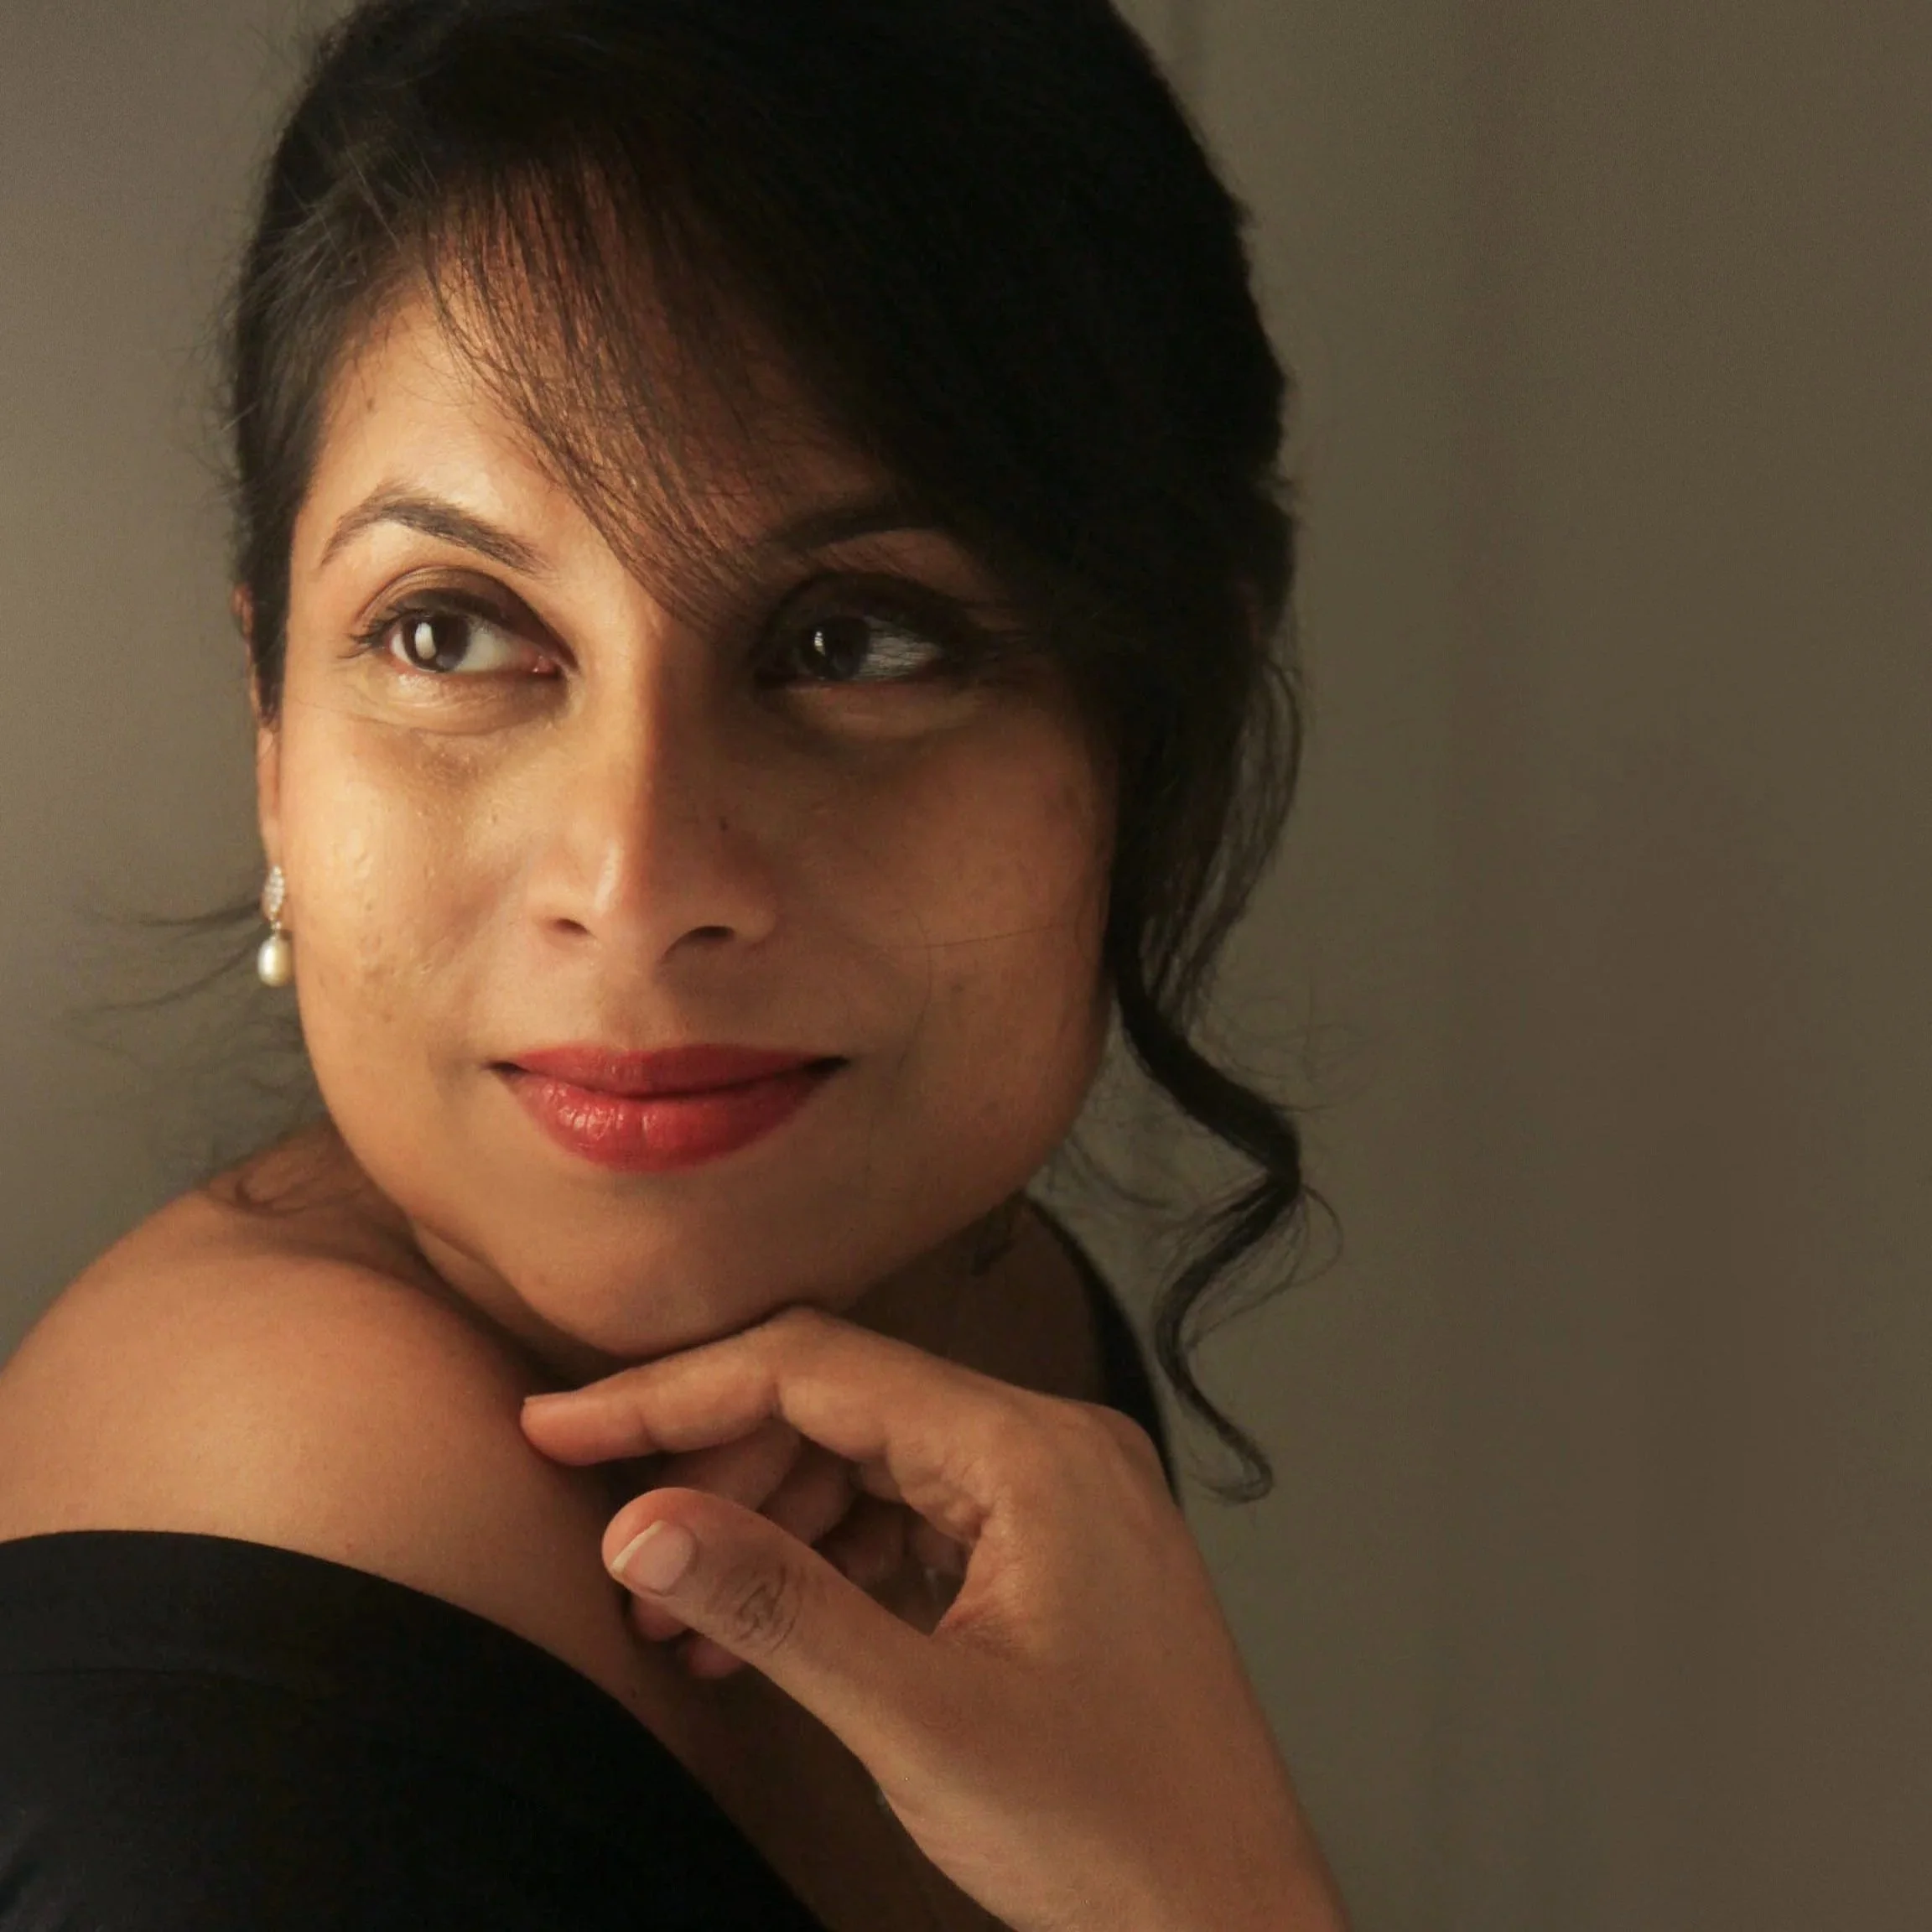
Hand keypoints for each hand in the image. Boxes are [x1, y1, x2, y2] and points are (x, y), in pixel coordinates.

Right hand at [520, 1303, 1348, 1931]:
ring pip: (869, 1466)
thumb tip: (638, 1526)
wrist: (1231, 1931)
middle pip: (840, 1408)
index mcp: (1033, 1452)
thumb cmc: (1109, 1833)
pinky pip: (912, 1523)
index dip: (673, 1393)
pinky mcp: (1051, 1557)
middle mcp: (1051, 1449)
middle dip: (718, 1476)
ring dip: (767, 1530)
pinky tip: (763, 1635)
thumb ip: (775, 1606)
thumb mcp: (919, 1722)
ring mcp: (1057, 1502)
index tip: (559, 1426)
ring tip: (681, 1625)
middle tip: (624, 1559)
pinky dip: (830, 1568)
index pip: (817, 1370)